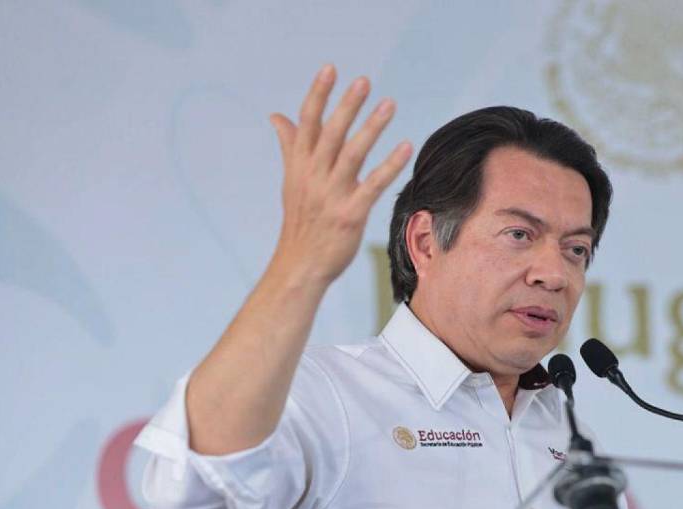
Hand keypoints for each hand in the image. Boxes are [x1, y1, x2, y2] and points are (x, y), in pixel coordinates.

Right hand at [267, 65, 411, 286]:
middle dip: (346, 106)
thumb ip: (290, 145)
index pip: (307, 123)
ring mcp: (331, 195)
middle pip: (330, 134)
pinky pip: (373, 185)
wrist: (300, 265)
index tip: (330, 69)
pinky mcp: (350, 214)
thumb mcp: (291, 181)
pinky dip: (389, 165)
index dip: (318, 95)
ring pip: (352, 154)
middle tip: (363, 81)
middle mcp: (313, 177)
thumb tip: (276, 115)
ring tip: (389, 104)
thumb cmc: (301, 221)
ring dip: (371, 128)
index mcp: (299, 166)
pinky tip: (405, 146)